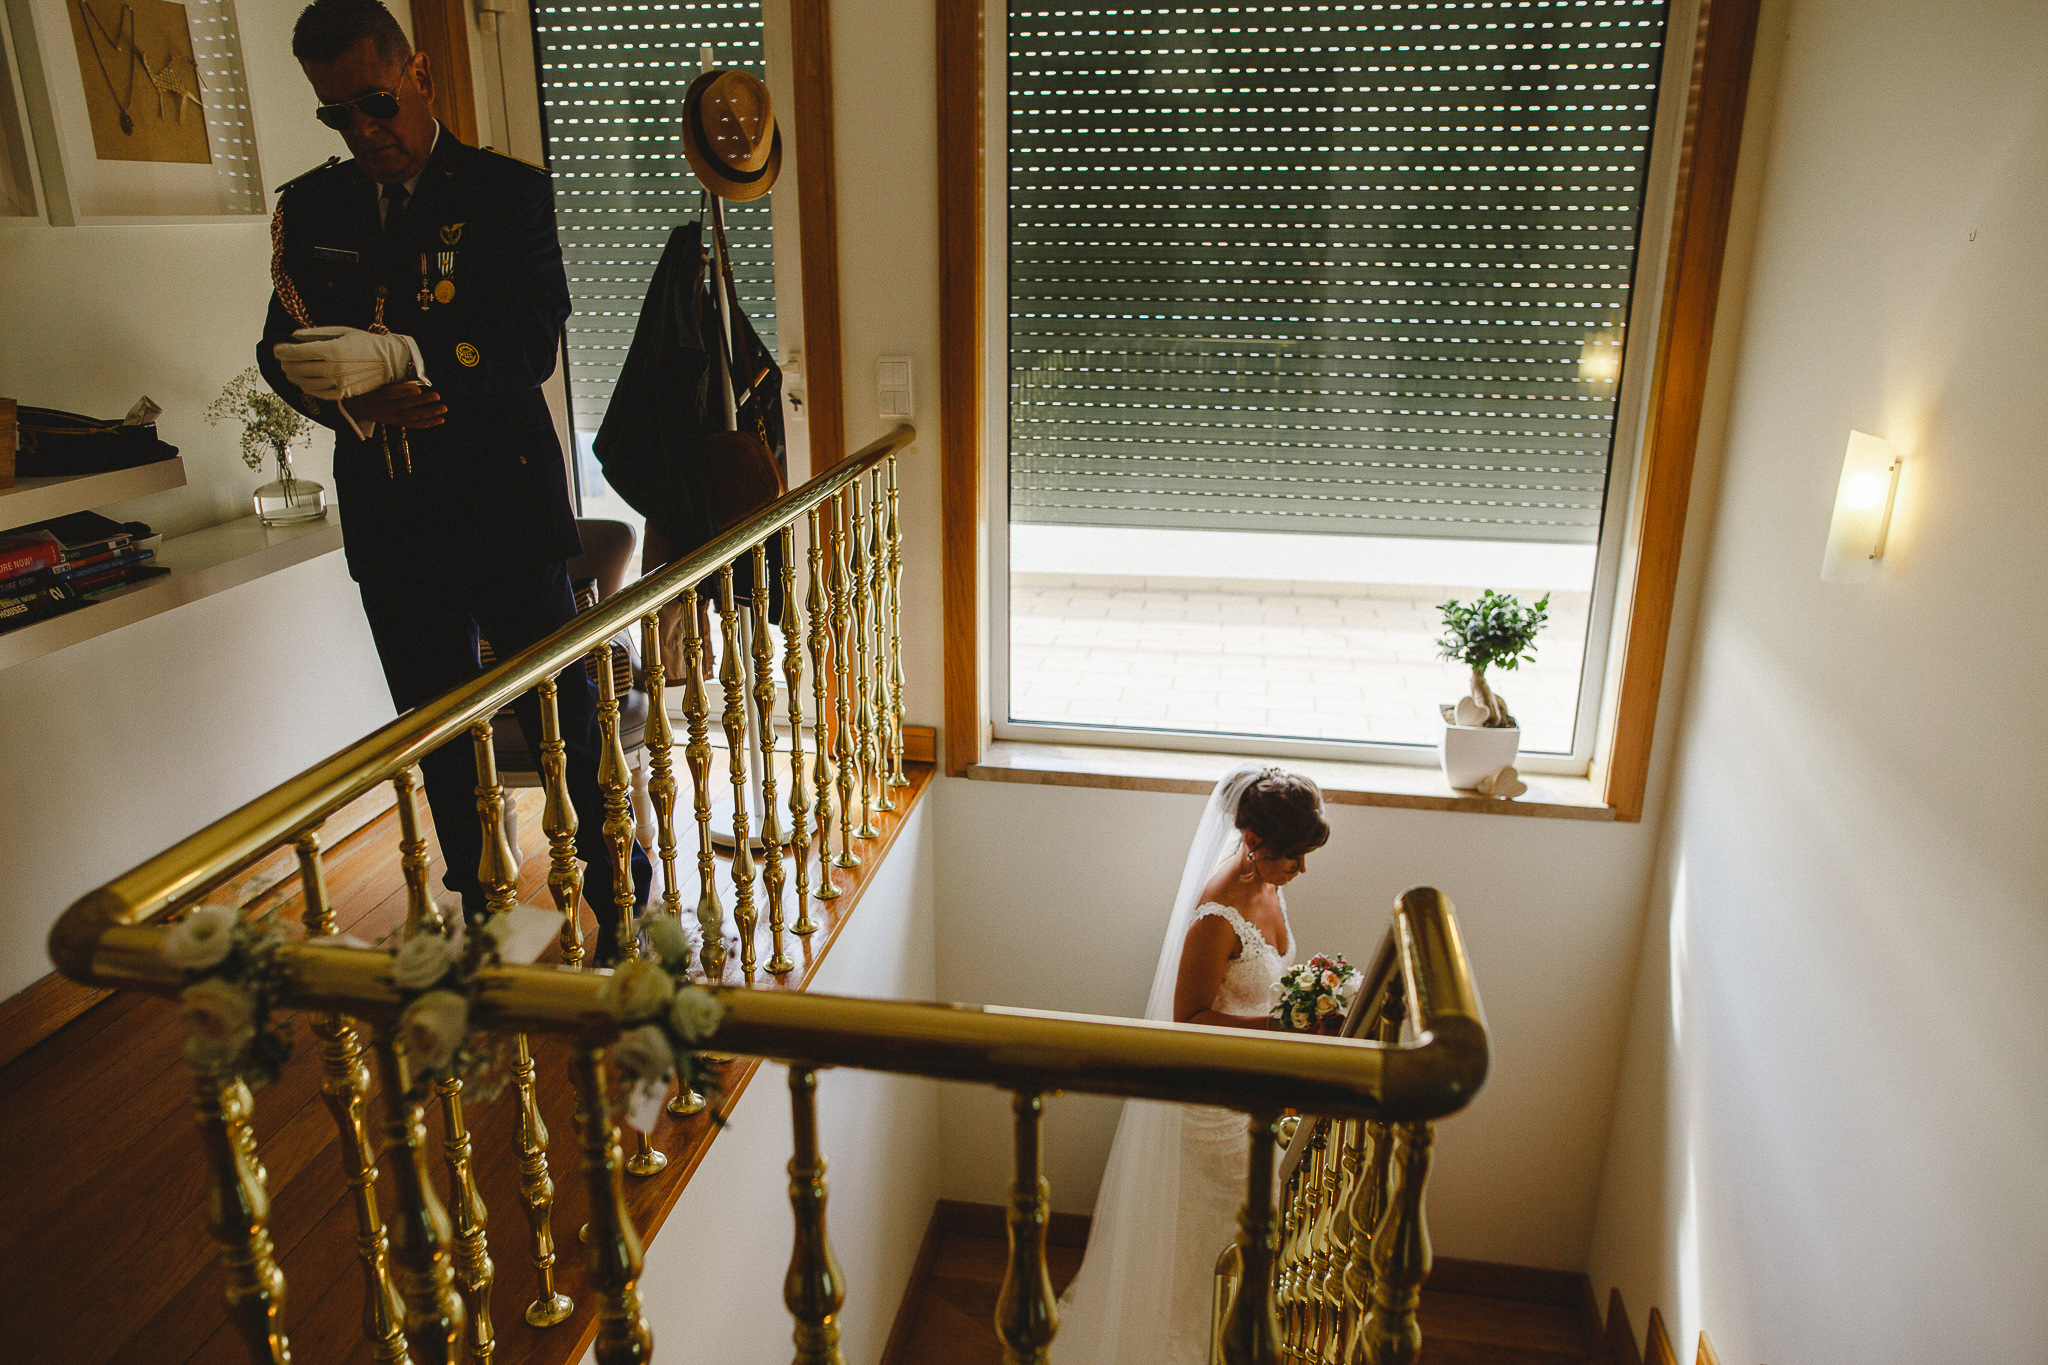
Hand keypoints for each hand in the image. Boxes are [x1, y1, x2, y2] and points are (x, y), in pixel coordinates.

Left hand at [274, 326, 413, 400]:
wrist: (390, 361)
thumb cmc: (366, 343)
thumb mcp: (341, 331)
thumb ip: (316, 333)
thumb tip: (293, 336)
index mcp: (330, 350)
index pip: (295, 353)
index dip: (282, 351)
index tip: (277, 349)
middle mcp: (332, 368)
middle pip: (296, 368)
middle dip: (285, 363)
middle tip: (283, 360)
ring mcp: (337, 383)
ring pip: (304, 382)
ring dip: (294, 376)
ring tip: (291, 371)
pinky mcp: (343, 393)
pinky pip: (317, 393)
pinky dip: (307, 388)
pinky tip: (305, 382)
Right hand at [344, 381, 446, 428]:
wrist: (353, 407)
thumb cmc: (364, 388)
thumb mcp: (368, 381)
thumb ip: (385, 376)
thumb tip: (404, 361)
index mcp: (376, 396)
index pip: (390, 393)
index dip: (403, 392)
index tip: (417, 388)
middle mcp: (384, 408)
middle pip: (405, 406)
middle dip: (422, 401)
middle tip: (437, 395)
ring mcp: (391, 417)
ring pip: (412, 416)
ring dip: (429, 413)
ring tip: (443, 408)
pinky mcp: (395, 422)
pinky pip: (413, 424)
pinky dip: (427, 422)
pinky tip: (440, 419)